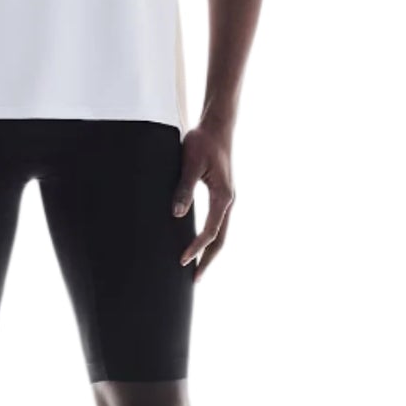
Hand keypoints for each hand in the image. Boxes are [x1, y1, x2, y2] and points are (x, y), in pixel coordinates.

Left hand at [172, 117, 234, 282]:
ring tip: (197, 268)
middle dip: (208, 260)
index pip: (211, 232)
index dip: (197, 248)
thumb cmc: (203, 141)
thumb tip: (177, 214)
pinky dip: (211, 238)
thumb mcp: (190, 163)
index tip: (182, 261)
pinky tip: (199, 243)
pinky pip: (219, 223)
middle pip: (221, 239)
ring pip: (222, 232)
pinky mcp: (222, 194)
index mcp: (223, 197)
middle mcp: (229, 201)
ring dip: (210, 251)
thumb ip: (184, 188)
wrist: (218, 125)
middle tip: (195, 279)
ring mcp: (228, 198)